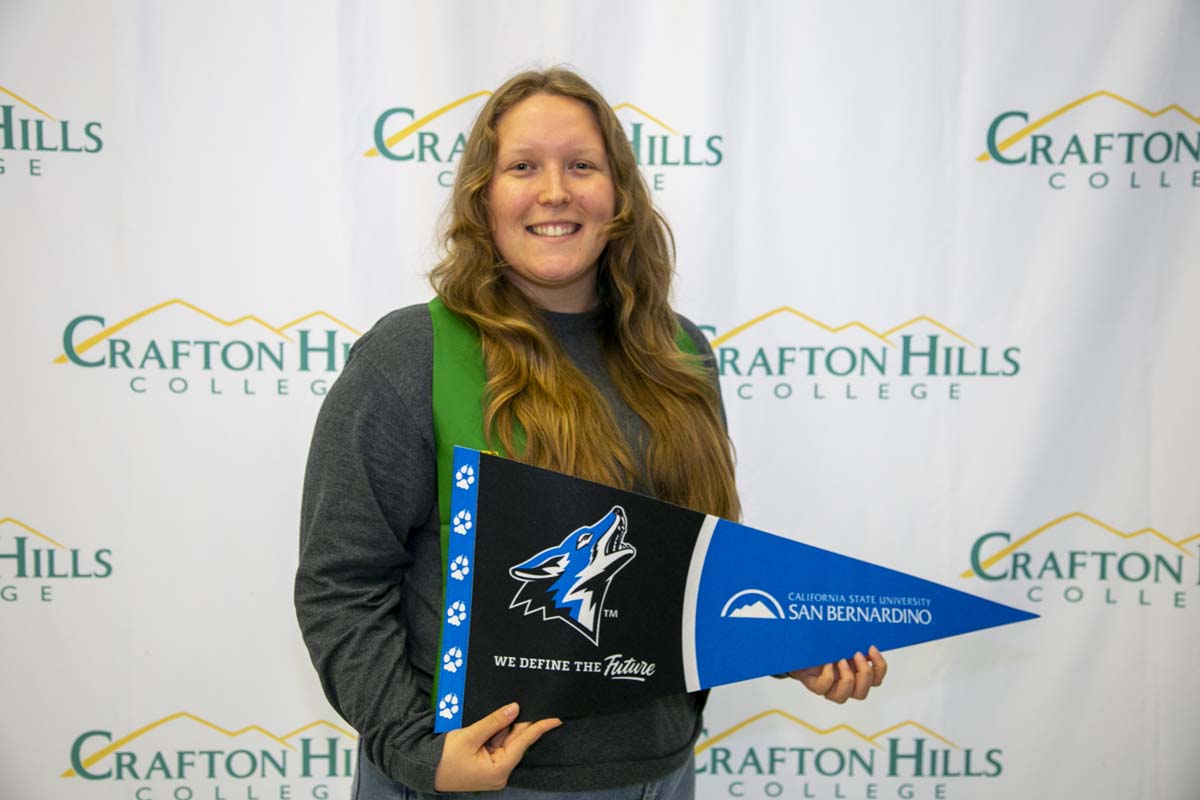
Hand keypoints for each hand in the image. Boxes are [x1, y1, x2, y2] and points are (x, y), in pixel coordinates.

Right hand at [433, 702, 561, 791]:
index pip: (524, 743)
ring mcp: (492, 769)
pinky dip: (496, 731)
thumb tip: (515, 708)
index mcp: (499, 769)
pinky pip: (496, 744)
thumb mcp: (470, 736)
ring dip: (505, 725)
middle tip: (532, 702)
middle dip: (520, 722)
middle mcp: (499, 772)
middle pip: (515, 741)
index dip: (539, 728)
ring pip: (505, 741)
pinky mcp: (485, 765)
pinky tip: (499, 717)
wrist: (424, 769)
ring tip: (511, 706)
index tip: (555, 718)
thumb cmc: (444, 757)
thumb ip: (494, 722)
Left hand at [789, 646, 886, 703]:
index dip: (879, 667)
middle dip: (864, 675)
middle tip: (856, 654)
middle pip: (861, 693)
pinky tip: (826, 664)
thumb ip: (856, 643)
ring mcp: (827, 687)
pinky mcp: (813, 684)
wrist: (799, 645)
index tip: (872, 647)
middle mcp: (843, 684)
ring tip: (841, 660)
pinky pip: (822, 689)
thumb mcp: (843, 642)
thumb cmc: (824, 643)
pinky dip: (827, 677)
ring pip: (842, 698)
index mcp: (855, 673)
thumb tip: (869, 637)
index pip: (876, 680)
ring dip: (846, 679)